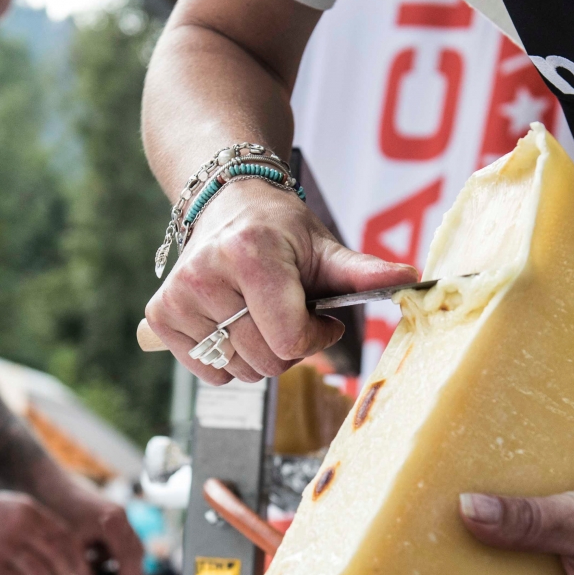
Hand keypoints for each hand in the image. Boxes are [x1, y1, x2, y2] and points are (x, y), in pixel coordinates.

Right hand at [0, 489, 84, 574]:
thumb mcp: (12, 507)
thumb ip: (36, 524)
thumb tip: (63, 552)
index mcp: (30, 510)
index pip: (66, 537)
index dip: (78, 557)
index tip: (82, 572)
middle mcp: (21, 526)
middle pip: (59, 556)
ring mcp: (4, 546)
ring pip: (41, 574)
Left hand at [33, 470, 146, 574]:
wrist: (52, 488)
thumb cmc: (59, 512)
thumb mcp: (69, 545)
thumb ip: (82, 569)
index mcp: (112, 522)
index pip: (129, 556)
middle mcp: (122, 517)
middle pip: (136, 552)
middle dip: (131, 574)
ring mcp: (120, 516)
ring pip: (131, 547)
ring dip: (122, 565)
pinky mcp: (115, 517)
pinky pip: (122, 541)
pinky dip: (114, 555)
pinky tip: (96, 564)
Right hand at [144, 181, 417, 383]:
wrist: (225, 202)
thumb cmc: (280, 229)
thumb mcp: (324, 246)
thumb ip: (363, 271)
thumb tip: (412, 277)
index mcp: (250, 254)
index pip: (288, 339)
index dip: (314, 337)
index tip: (320, 315)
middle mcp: (205, 274)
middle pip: (265, 361)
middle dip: (289, 348)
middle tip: (288, 313)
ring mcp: (179, 297)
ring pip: (238, 371)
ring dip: (258, 355)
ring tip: (257, 313)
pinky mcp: (161, 316)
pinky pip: (208, 372)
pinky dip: (227, 360)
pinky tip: (231, 322)